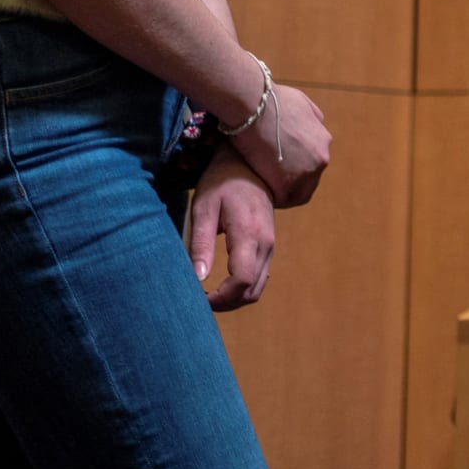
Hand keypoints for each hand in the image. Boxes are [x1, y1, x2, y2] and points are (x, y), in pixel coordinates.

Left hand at [186, 153, 276, 310]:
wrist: (248, 165)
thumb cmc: (221, 183)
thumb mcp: (204, 209)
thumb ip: (201, 243)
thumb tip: (197, 278)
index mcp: (249, 234)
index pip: (241, 280)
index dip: (220, 298)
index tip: (198, 299)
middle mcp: (266, 244)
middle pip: (251, 291)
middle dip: (225, 303)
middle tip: (198, 300)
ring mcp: (271, 246)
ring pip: (257, 288)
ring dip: (234, 299)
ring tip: (208, 294)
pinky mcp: (269, 246)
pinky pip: (259, 278)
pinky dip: (242, 289)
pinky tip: (221, 284)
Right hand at [226, 79, 332, 208]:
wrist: (254, 106)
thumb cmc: (271, 100)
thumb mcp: (301, 102)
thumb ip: (311, 117)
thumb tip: (314, 125)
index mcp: (323, 141)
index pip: (314, 165)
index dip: (297, 170)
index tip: (281, 170)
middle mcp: (320, 158)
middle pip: (309, 182)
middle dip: (292, 183)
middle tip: (270, 182)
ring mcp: (306, 172)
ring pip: (298, 193)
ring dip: (283, 193)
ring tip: (264, 189)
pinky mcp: (288, 183)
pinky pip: (282, 199)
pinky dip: (272, 197)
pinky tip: (258, 192)